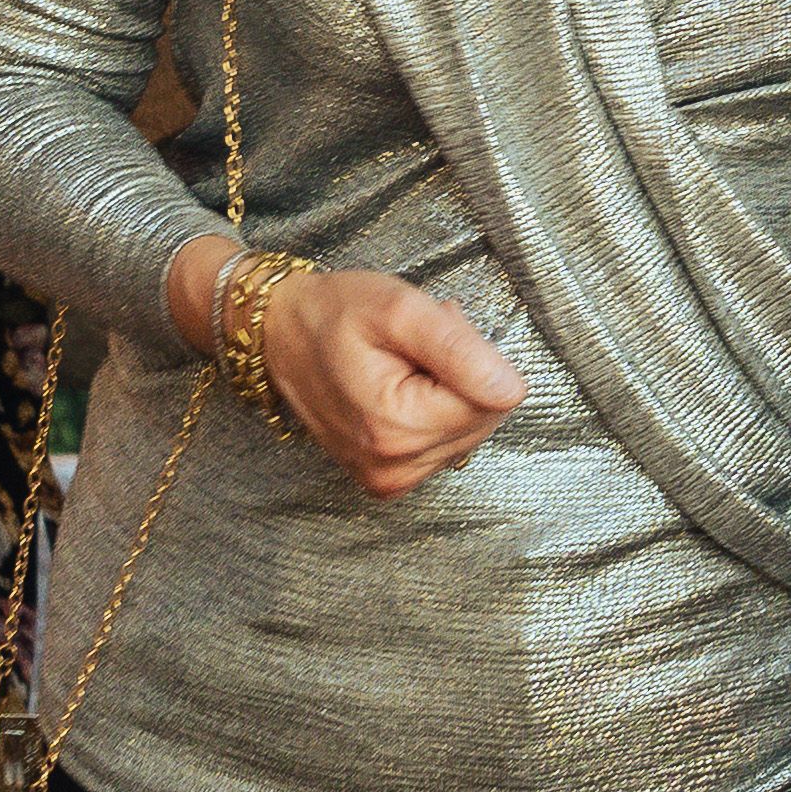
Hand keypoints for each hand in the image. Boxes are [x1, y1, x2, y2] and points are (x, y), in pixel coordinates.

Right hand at [244, 263, 529, 501]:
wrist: (278, 334)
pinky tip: (401, 387)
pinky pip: (442, 445)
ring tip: (405, 363)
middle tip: (417, 345)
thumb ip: (460, 350)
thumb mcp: (400, 311)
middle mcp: (394, 467)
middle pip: (482, 419)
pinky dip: (432, 412)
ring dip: (448, 392)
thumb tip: (512, 391)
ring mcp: (388, 479)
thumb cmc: (335, 313)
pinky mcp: (386, 481)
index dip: (471, 355)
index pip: (494, 399)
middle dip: (463, 375)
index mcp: (399, 428)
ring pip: (467, 432)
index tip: (433, 332)